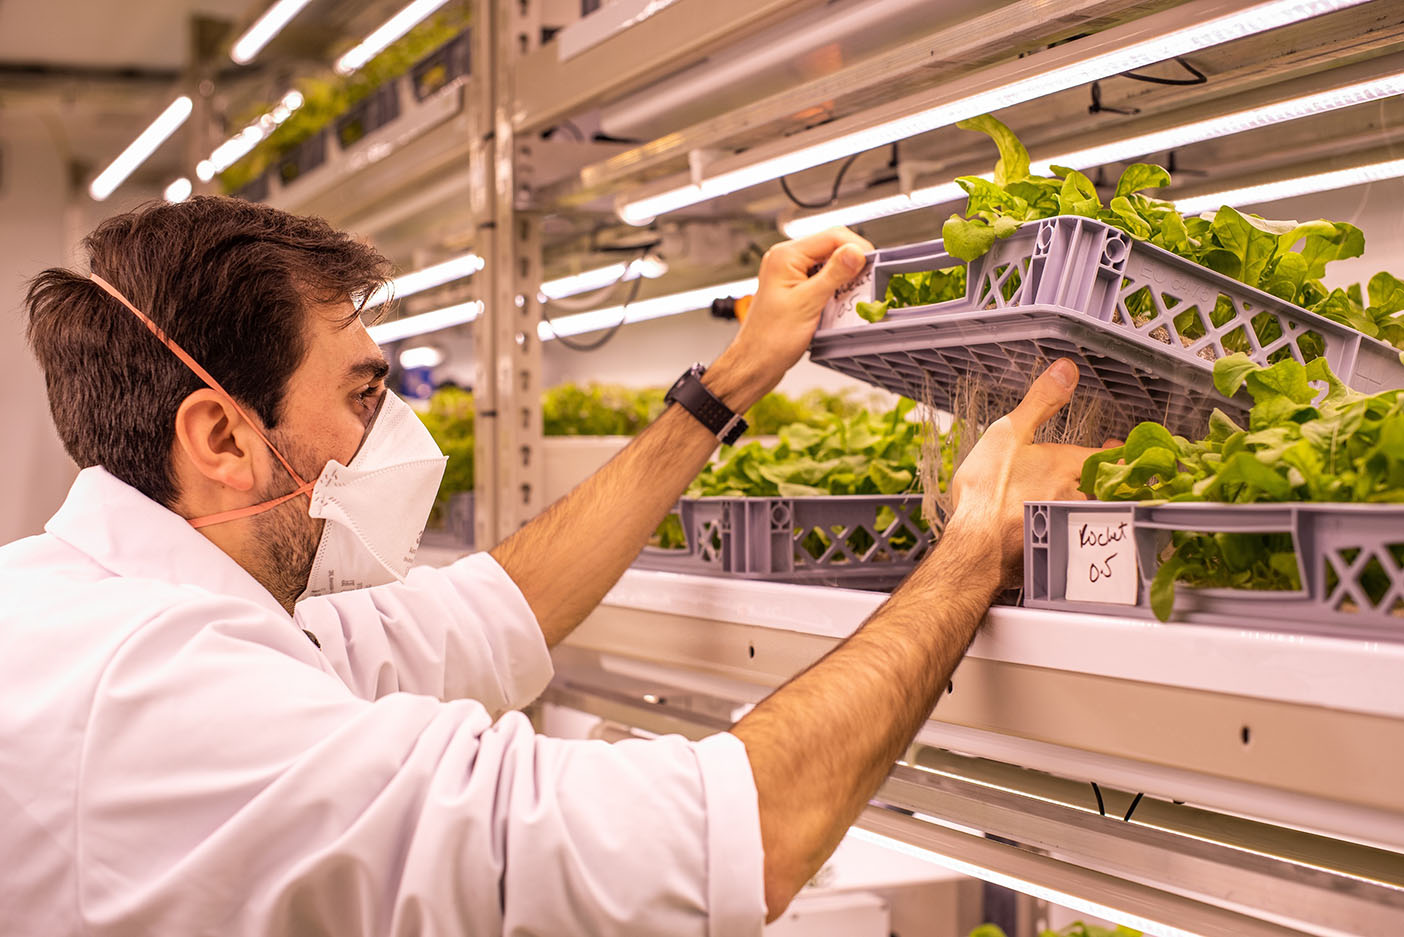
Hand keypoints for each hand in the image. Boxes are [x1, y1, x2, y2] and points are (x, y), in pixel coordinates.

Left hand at [710, 228, 872, 408]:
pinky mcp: (796, 289)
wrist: (756, 363)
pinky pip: (823, 279)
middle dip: (852, 262)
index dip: (856, 247)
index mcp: (785, 257)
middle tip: (866, 280)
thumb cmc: (769, 339)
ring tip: (854, 293)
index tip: (871, 264)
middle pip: (831, 246)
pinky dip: (836, 288)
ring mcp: (791, 274)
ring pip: (829, 264)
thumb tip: (855, 252)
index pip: (831, 236)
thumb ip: (833, 275)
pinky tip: (841, 302)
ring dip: (845, 277)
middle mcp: (786, 260)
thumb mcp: (808, 303)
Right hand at [947, 359, 1107, 584]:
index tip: (1118, 445)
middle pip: (1110, 486)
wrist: (978, 544)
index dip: (1120, 450)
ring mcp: (1069, 523)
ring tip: (1091, 494)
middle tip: (1111, 470)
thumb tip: (1067, 368)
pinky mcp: (1056, 546)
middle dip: (1112, 476)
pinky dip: (1078, 523)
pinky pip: (1078, 531)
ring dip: (1099, 500)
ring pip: (1097, 510)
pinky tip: (1063, 522)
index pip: (1111, 456)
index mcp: (1070, 465)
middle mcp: (1077, 495)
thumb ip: (1041, 401)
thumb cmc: (990, 488)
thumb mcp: (1010, 433)